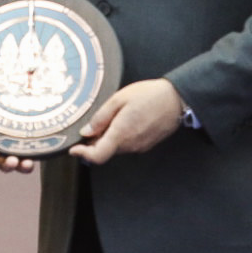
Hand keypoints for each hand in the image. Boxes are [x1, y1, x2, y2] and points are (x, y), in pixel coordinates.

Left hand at [69, 79, 184, 164]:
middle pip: (105, 151)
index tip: (74, 148)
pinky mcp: (146, 145)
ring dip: (108, 138)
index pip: (97, 156)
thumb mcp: (119, 99)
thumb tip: (87, 131)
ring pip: (116, 148)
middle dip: (95, 142)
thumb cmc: (150, 96)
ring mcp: (139, 147)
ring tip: (113, 118)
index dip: (83, 154)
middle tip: (93, 125)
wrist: (177, 99)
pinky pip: (127, 145)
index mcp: (121, 133)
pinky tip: (125, 121)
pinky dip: (120, 137)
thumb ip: (101, 117)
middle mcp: (130, 145)